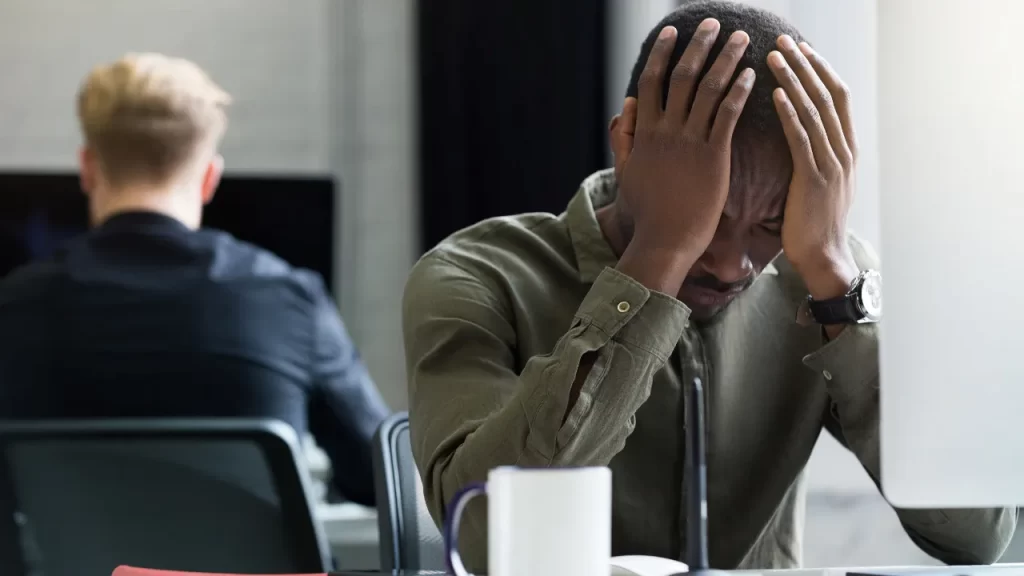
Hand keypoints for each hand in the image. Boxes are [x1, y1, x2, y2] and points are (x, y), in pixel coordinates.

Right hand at [614, 20, 753, 262]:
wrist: (665, 240)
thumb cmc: (648, 210)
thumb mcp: (625, 171)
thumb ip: (624, 136)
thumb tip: (625, 105)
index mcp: (645, 132)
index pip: (651, 82)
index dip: (661, 53)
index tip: (672, 32)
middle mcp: (667, 131)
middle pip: (683, 76)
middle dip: (699, 45)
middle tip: (714, 23)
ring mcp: (690, 142)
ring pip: (709, 89)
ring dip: (726, 59)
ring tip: (741, 38)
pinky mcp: (714, 156)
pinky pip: (728, 115)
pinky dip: (740, 91)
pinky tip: (752, 74)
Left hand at [769, 36, 859, 300]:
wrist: (824, 259)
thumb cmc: (814, 225)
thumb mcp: (822, 185)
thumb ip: (817, 158)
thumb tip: (804, 136)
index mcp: (846, 150)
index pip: (836, 98)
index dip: (820, 70)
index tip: (801, 49)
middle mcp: (844, 152)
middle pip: (827, 96)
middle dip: (805, 65)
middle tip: (784, 41)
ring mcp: (832, 165)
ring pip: (814, 111)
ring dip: (793, 81)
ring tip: (774, 57)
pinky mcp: (814, 180)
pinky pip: (802, 139)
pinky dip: (789, 113)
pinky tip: (775, 94)